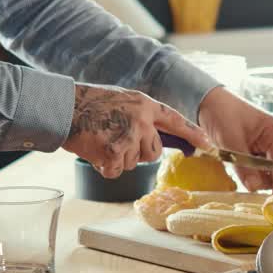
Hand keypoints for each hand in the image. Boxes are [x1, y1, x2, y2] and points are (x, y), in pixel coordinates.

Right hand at [62, 83, 210, 178]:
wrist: (64, 107)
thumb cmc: (90, 103)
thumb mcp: (123, 100)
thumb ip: (140, 116)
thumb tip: (152, 137)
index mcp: (145, 105)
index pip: (175, 120)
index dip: (192, 133)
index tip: (208, 144)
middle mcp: (142, 121)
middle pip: (153, 152)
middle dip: (138, 153)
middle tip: (116, 141)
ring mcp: (129, 136)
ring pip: (133, 163)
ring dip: (118, 159)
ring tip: (101, 141)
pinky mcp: (115, 152)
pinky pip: (116, 171)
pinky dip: (105, 167)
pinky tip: (95, 151)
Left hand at [197, 86, 272, 193]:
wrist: (204, 100)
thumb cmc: (221, 112)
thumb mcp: (231, 140)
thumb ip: (244, 165)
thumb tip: (254, 187)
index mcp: (272, 131)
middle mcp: (270, 137)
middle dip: (268, 179)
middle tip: (252, 185)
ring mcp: (260, 142)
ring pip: (266, 167)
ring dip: (257, 175)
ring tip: (242, 175)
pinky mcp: (249, 146)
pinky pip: (255, 164)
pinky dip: (249, 171)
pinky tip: (239, 170)